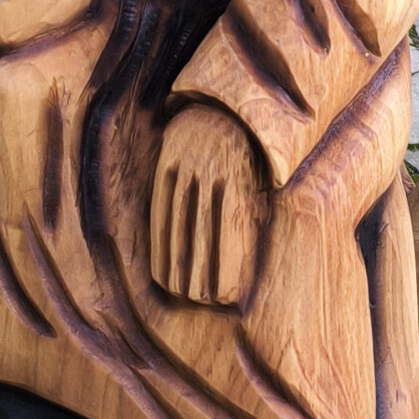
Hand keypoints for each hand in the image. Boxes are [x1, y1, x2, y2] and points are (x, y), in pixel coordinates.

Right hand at [149, 103, 267, 306]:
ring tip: (184, 295)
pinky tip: (163, 272)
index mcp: (242, 174)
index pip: (233, 230)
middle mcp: (212, 166)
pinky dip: (160, 243)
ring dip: (179, 263)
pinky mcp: (166, 162)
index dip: (230, 267)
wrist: (220, 113)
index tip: (228, 298)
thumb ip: (253, 224)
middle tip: (204, 304)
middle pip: (204, 230)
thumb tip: (247, 277)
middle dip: (203, 269)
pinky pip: (159, 210)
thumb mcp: (258, 188)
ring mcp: (186, 162)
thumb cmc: (246, 167)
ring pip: (179, 222)